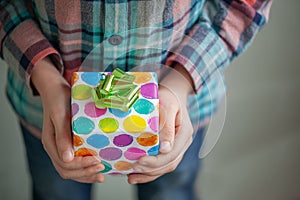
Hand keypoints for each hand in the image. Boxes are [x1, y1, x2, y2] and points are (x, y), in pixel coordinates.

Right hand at [31, 57, 104, 182]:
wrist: (56, 89)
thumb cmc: (58, 99)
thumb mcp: (61, 115)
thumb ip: (62, 136)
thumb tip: (67, 159)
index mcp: (50, 143)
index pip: (65, 164)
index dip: (82, 166)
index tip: (97, 160)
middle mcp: (55, 148)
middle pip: (67, 171)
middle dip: (85, 173)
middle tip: (102, 168)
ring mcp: (61, 147)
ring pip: (71, 169)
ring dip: (86, 174)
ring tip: (101, 174)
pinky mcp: (68, 143)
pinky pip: (75, 161)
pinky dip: (85, 167)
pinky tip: (97, 167)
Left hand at [127, 65, 193, 183]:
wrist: (172, 92)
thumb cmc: (168, 96)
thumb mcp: (168, 107)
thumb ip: (167, 127)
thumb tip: (164, 150)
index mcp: (185, 133)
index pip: (172, 154)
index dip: (156, 161)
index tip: (139, 162)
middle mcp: (184, 143)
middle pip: (169, 163)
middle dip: (150, 170)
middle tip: (132, 170)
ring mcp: (178, 146)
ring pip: (166, 166)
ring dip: (149, 174)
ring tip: (131, 177)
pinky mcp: (170, 147)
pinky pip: (162, 163)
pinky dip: (150, 170)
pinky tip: (137, 174)